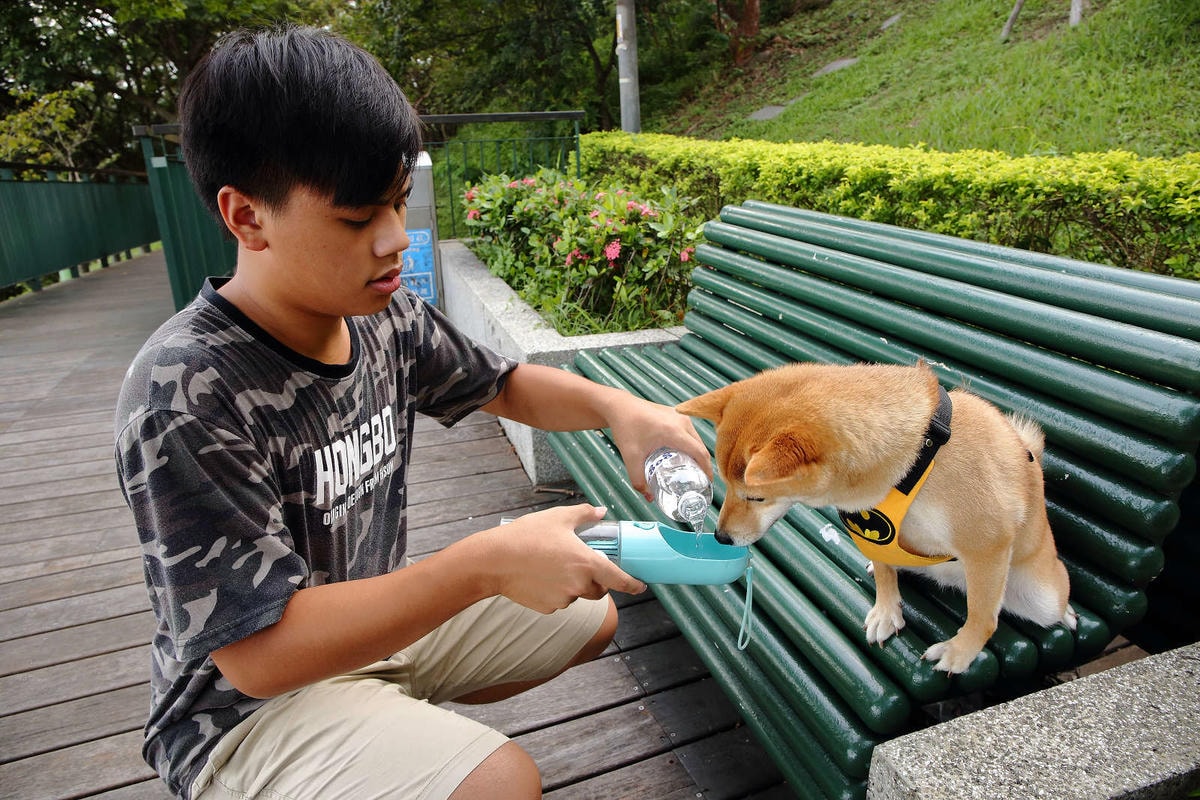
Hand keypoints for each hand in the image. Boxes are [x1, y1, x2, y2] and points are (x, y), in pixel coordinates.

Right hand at [475, 504, 646, 612]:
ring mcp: (563, 599)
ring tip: (553, 566)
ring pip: (577, 594)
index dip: (633, 584)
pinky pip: (559, 601)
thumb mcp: (557, 518)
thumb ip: (583, 515)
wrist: (494, 560)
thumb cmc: (526, 536)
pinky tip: (540, 576)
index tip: (641, 586)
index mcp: (587, 563)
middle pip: (599, 589)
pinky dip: (556, 591)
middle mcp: (579, 585)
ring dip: (574, 584)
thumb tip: (600, 511)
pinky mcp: (548, 608)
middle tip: (582, 564)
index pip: (619, 580)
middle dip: (596, 580)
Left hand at [606, 396, 710, 498]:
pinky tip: (683, 454)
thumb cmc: (626, 428)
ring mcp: (680, 415)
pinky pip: (689, 432)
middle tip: (698, 480)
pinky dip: (690, 444)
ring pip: (696, 438)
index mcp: (674, 432)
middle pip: (700, 446)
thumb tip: (649, 497)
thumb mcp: (631, 457)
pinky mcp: (676, 413)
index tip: (707, 483)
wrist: (619, 407)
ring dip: (697, 453)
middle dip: (702, 464)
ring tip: (692, 469)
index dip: (707, 469)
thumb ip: (638, 480)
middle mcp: (681, 422)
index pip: (700, 453)